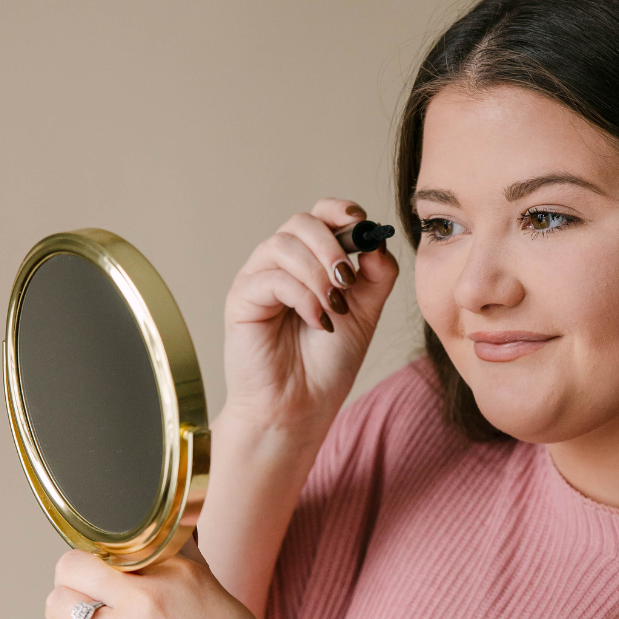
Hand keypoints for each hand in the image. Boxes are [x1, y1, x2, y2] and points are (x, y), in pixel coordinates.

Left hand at [42, 544, 309, 618]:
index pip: (123, 544)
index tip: (110, 577)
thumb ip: (191, 579)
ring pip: (58, 606)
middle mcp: (151, 601)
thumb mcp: (227, 609)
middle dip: (72, 581)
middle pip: (75, 566)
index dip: (110, 561)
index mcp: (184, 577)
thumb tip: (170, 555)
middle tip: (81, 601)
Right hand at [222, 198, 397, 440]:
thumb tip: (376, 240)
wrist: (301, 406)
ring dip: (318, 274)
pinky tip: (318, 322)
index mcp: (310, 262)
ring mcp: (258, 279)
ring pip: (284, 246)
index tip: (361, 223)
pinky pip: (271, 278)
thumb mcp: (365, 313)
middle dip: (331, 245)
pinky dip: (303, 296)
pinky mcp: (241, 299)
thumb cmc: (327, 363)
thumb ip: (376, 276)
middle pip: (300, 223)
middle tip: (348, 280)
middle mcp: (281, 265)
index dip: (340, 211)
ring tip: (334, 308)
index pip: (320, 216)